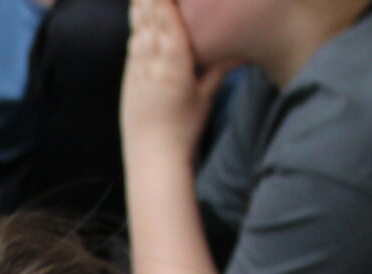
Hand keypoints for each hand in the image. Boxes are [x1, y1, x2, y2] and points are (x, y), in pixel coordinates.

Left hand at [120, 0, 227, 162]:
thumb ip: (220, 69)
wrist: (152, 159)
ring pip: (138, 32)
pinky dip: (137, 29)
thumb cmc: (184, 131)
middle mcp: (150, 64)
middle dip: (150, 0)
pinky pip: (132, 48)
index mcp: (172, 65)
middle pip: (149, 21)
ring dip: (141, 9)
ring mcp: (136, 72)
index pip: (167, 22)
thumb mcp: (205, 98)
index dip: (164, 1)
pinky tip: (138, 17)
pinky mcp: (129, 81)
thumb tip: (242, 51)